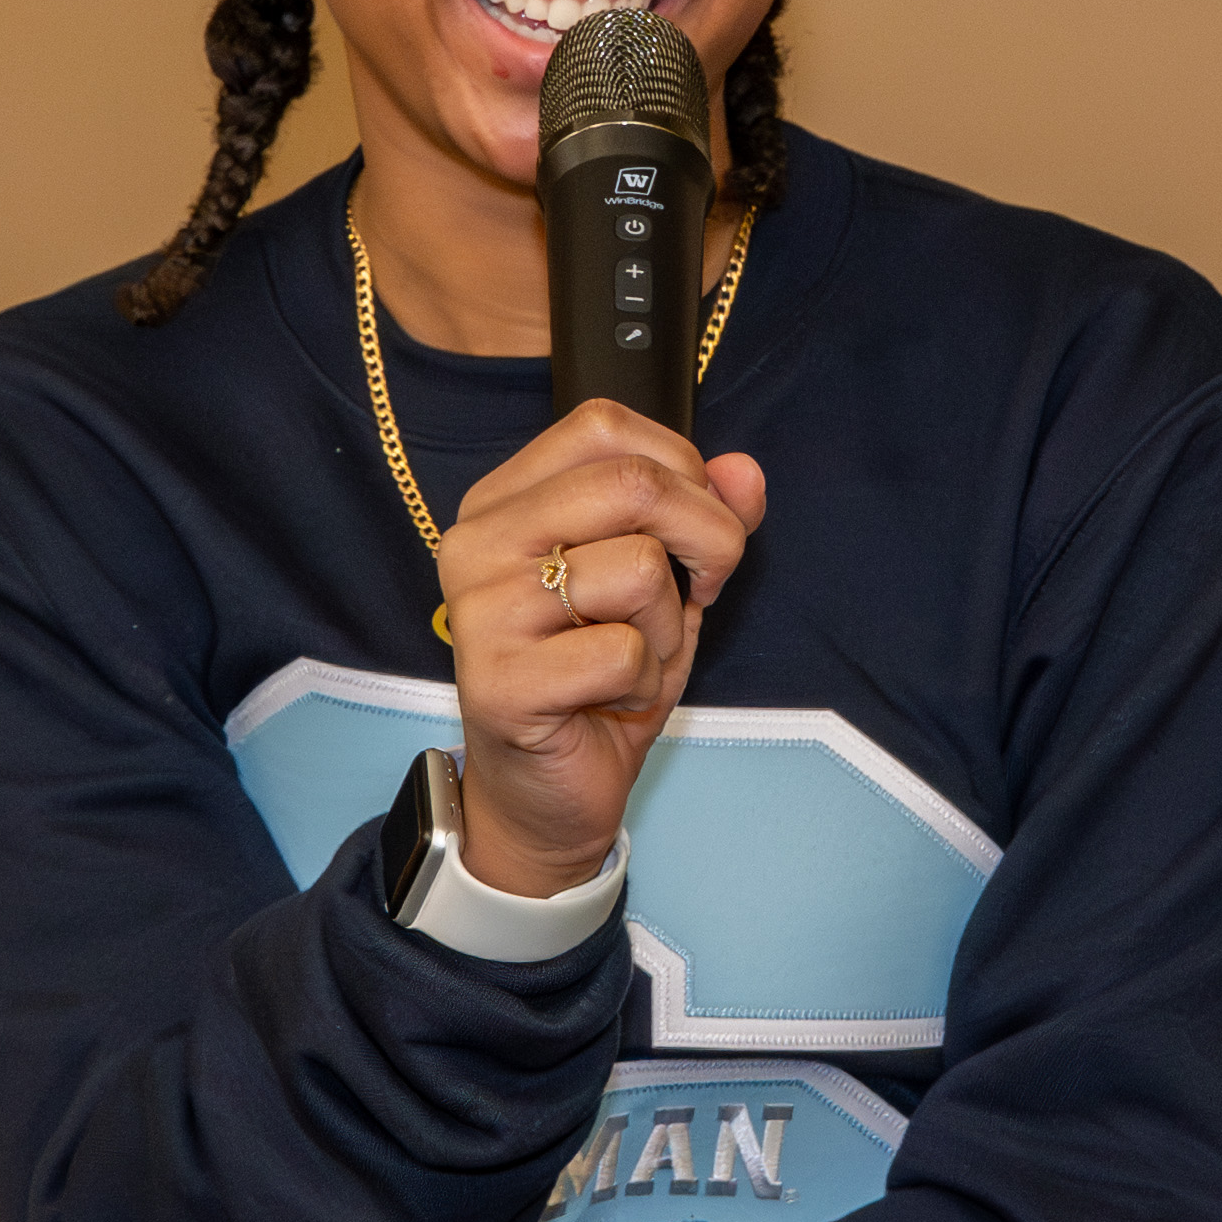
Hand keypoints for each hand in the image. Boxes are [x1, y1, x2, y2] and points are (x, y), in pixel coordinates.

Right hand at [438, 399, 768, 895]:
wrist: (545, 795)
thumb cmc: (598, 678)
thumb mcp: (666, 585)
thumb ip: (707, 516)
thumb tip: (745, 473)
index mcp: (504, 501)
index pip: (604, 426)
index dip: (682, 469)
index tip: (694, 532)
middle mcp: (476, 542)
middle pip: (632, 483)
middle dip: (707, 538)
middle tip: (700, 592)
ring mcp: (480, 612)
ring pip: (637, 568)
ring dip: (667, 626)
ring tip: (632, 658)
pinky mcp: (498, 682)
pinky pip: (623, 651)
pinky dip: (644, 681)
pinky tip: (609, 699)